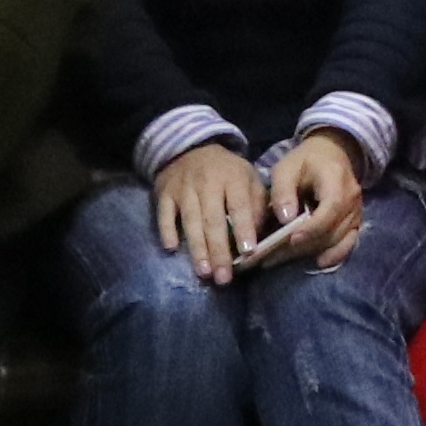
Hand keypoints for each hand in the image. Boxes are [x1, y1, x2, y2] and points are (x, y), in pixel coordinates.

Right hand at [154, 139, 264, 286]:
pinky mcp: (165, 192)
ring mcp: (184, 187)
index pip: (239, 206)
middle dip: (219, 250)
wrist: (190, 148)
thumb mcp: (248, 179)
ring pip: (191, 221)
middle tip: (223, 277)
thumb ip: (257, 204)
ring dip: (197, 248)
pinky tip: (172, 249)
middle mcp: (207, 182)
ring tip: (204, 272)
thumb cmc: (226, 172)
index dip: (244, 229)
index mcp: (233, 177)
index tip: (248, 252)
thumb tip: (261, 235)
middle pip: (213, 219)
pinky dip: (168, 230)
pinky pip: (165, 214)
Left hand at [269, 128, 370, 272]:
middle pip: (332, 230)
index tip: (290, 239)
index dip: (312, 227)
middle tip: (272, 257)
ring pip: (337, 240)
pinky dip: (334, 255)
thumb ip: (283, 191)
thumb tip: (285, 218)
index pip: (331, 208)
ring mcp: (357, 212)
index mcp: (337, 180)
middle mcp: (353, 198)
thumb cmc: (306, 161)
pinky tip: (318, 263)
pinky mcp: (356, 223)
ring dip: (310, 253)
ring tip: (282, 260)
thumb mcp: (286, 168)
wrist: (332, 154)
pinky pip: (348, 243)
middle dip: (302, 246)